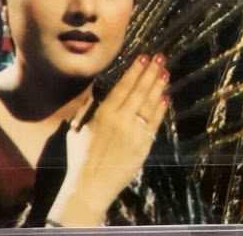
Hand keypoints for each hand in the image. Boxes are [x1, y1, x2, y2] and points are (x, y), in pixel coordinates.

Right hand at [47, 54, 169, 226]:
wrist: (89, 186)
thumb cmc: (78, 158)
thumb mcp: (77, 129)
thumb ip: (85, 111)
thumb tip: (93, 97)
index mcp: (104, 113)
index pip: (123, 86)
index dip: (135, 70)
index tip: (143, 57)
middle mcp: (121, 120)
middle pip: (139, 91)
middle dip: (150, 72)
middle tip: (159, 57)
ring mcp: (134, 133)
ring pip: (149, 104)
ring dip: (158, 86)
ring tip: (165, 72)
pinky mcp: (143, 147)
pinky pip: (154, 123)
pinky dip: (160, 109)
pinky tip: (165, 97)